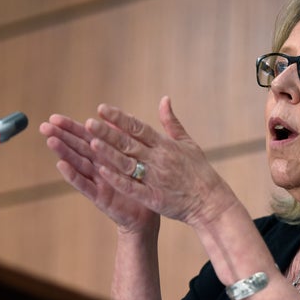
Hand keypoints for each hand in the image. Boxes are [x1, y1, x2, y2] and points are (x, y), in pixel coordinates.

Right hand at [40, 113, 157, 233]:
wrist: (148, 213)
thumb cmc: (142, 185)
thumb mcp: (136, 159)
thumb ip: (125, 139)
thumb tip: (115, 119)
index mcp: (107, 155)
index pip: (86, 138)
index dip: (71, 128)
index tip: (54, 117)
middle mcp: (99, 167)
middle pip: (78, 149)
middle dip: (61, 137)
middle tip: (44, 126)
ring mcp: (98, 182)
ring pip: (79, 164)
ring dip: (64, 153)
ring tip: (51, 141)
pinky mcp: (100, 197)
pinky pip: (86, 185)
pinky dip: (74, 176)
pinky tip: (61, 165)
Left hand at [84, 96, 236, 227]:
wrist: (210, 201)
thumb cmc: (199, 171)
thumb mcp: (188, 143)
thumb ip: (172, 122)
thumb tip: (164, 99)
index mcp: (166, 145)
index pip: (138, 127)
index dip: (119, 118)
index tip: (102, 109)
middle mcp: (159, 159)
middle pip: (129, 143)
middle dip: (108, 133)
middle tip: (89, 123)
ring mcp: (156, 178)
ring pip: (127, 163)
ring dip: (110, 153)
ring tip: (92, 143)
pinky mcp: (154, 197)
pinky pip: (133, 186)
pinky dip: (118, 179)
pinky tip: (103, 171)